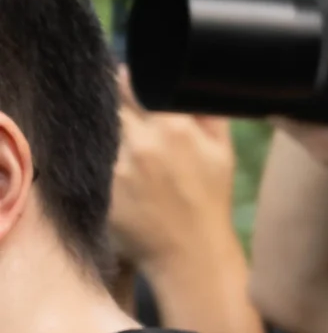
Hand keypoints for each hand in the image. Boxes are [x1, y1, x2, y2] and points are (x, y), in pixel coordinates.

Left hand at [109, 74, 241, 273]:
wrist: (191, 252)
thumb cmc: (210, 200)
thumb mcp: (223, 152)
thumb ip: (209, 113)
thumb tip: (191, 85)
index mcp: (175, 128)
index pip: (136, 84)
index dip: (131, 80)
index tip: (132, 84)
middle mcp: (143, 143)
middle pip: (114, 105)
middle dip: (120, 106)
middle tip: (132, 120)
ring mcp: (119, 168)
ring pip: (105, 135)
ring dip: (114, 137)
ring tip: (136, 157)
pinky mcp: (103, 189)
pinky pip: (99, 164)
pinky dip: (107, 165)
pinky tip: (128, 182)